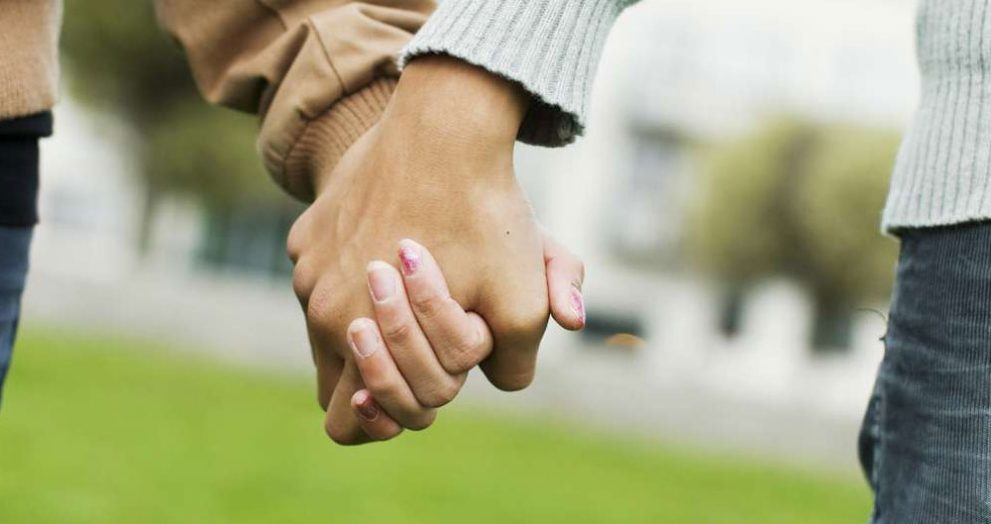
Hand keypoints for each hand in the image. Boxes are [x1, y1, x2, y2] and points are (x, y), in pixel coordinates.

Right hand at [287, 56, 583, 443]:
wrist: (445, 125)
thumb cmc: (482, 218)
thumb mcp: (520, 302)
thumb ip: (514, 364)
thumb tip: (502, 381)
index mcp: (350, 336)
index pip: (346, 419)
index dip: (388, 415)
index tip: (427, 381)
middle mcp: (314, 304)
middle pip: (344, 367)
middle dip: (392, 358)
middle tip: (433, 319)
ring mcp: (305, 262)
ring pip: (338, 315)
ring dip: (377, 310)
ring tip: (423, 270)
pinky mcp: (309, 227)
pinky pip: (330, 268)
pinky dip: (360, 265)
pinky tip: (400, 232)